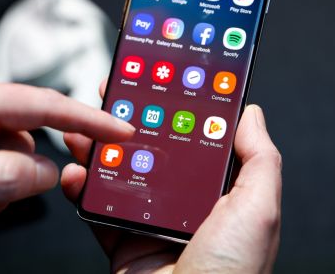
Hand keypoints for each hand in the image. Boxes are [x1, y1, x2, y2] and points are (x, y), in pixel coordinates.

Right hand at [61, 80, 281, 272]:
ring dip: (99, 148)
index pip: (196, 137)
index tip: (161, 79)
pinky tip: (76, 172)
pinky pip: (98, 207)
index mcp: (219, 192)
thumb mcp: (258, 209)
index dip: (178, 107)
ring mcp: (151, 220)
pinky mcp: (122, 240)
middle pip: (153, 150)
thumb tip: (251, 112)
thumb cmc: (231, 273)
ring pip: (120, 173)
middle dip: (130, 121)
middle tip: (112, 96)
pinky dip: (82, 188)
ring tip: (85, 127)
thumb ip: (259, 159)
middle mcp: (185, 202)